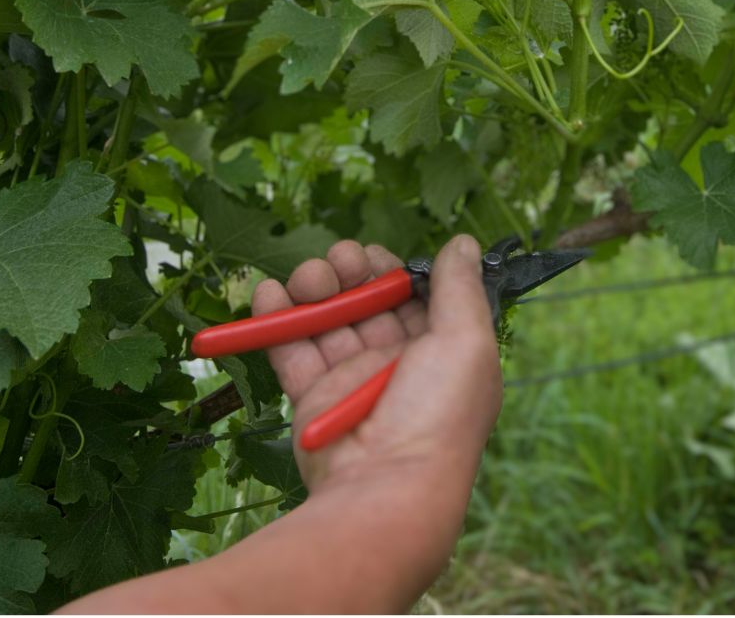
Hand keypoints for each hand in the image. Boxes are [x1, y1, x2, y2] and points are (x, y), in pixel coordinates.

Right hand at [251, 234, 502, 494]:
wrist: (382, 491)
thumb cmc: (436, 414)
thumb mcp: (467, 343)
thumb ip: (461, 288)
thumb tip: (464, 243)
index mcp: (440, 353)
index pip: (414, 299)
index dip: (394, 272)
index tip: (376, 255)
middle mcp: (396, 365)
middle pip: (368, 304)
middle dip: (350, 274)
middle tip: (339, 261)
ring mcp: (352, 381)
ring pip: (328, 321)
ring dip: (313, 290)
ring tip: (307, 279)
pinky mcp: (313, 398)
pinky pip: (291, 351)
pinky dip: (275, 320)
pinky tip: (268, 292)